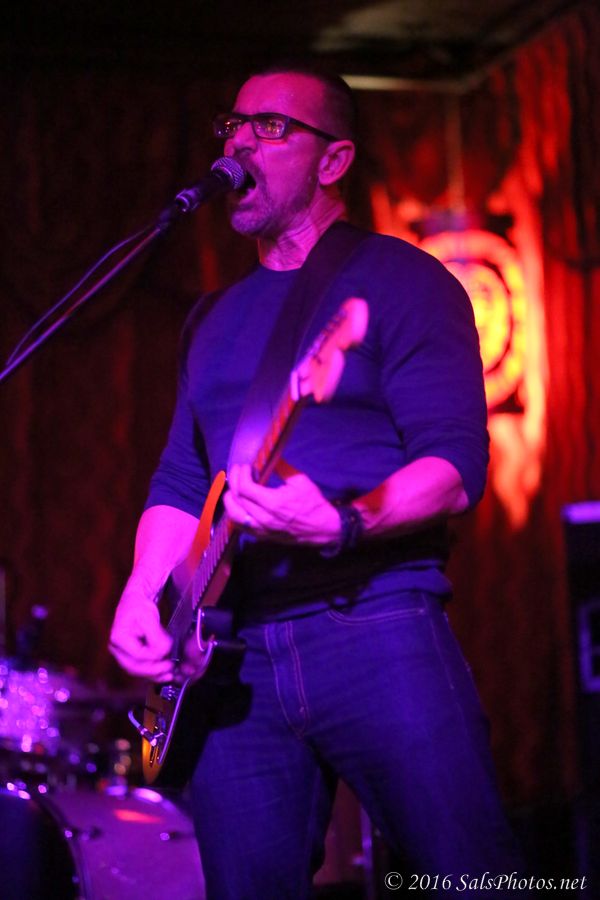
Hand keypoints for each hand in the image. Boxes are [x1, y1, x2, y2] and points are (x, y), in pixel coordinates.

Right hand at [109, 575, 173, 680]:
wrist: (135, 601)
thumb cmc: (139, 606)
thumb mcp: (149, 618)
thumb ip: (156, 637)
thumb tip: (163, 653)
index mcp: (118, 637)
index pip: (138, 655)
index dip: (155, 657)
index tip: (168, 655)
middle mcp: (116, 648)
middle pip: (134, 667)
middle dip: (154, 671)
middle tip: (170, 669)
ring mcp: (121, 653)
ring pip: (136, 670)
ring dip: (153, 674)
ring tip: (168, 675)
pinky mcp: (128, 655)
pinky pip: (139, 667)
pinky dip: (151, 671)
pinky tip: (162, 673)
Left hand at [223, 462, 340, 546]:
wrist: (322, 528)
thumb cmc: (313, 503)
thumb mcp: (300, 480)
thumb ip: (281, 467)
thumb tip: (267, 455)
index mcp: (273, 503)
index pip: (245, 487)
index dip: (241, 474)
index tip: (245, 466)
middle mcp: (264, 518)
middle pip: (237, 499)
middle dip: (234, 482)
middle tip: (238, 472)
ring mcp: (261, 529)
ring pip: (234, 515)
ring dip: (230, 500)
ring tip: (233, 488)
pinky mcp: (262, 536)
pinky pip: (240, 526)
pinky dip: (235, 514)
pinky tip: (237, 505)